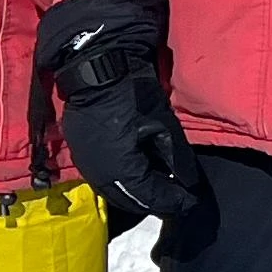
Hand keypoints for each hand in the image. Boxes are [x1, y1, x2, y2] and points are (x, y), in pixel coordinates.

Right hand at [37, 0, 207, 225]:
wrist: (96, 68)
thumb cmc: (134, 93)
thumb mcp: (163, 125)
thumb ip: (177, 159)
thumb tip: (188, 183)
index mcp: (122, 169)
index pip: (152, 197)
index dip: (174, 202)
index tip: (191, 203)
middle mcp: (100, 175)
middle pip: (131, 201)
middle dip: (155, 203)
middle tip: (177, 199)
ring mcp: (86, 166)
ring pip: (115, 193)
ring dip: (137, 196)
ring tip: (160, 191)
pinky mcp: (80, 154)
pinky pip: (103, 180)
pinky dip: (122, 184)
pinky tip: (137, 176)